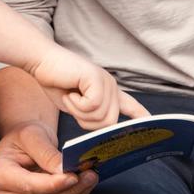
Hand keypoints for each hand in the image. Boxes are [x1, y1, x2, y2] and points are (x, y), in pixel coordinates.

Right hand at [0, 121, 97, 193]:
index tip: (73, 176)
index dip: (52, 184)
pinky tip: (84, 190)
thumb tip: (63, 171)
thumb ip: (46, 153)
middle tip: (91, 173)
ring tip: (90, 179)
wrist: (27, 146)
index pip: (27, 186)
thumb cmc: (26, 137)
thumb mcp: (33, 134)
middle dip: (70, 190)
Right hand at [27, 46, 148, 129]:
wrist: (42, 62)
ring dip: (78, 112)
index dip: (141, 117)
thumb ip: (91, 116)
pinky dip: (76, 105)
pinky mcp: (97, 79)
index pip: (131, 106)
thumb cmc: (56, 82)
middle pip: (109, 123)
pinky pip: (92, 106)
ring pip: (100, 117)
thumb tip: (102, 131)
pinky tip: (70, 91)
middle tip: (72, 104)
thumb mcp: (77, 106)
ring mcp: (106, 81)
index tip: (152, 124)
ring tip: (70, 95)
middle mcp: (112, 86)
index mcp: (108, 92)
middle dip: (86, 121)